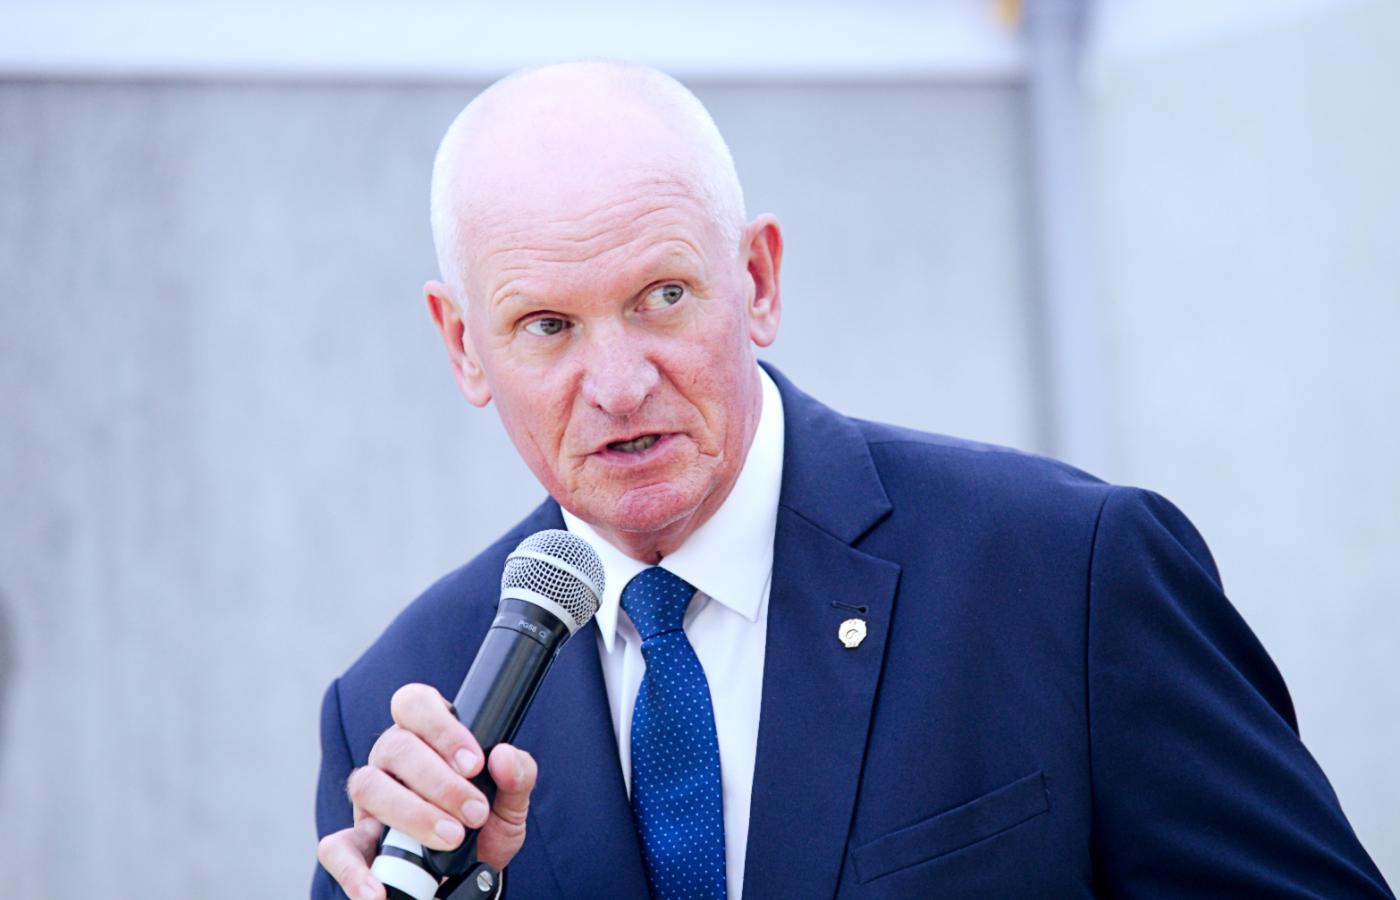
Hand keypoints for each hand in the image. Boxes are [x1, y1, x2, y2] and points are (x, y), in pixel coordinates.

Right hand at [317, 683, 538, 899]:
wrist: (474, 874)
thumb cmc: (485, 823)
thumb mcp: (511, 800)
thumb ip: (518, 774)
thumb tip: (503, 757)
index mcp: (426, 734)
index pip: (416, 704)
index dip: (442, 728)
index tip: (473, 763)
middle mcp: (391, 759)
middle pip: (397, 746)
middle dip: (440, 782)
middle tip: (475, 812)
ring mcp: (369, 799)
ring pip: (368, 786)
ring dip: (412, 814)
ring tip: (450, 840)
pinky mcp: (354, 841)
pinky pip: (336, 848)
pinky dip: (354, 871)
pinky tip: (379, 890)